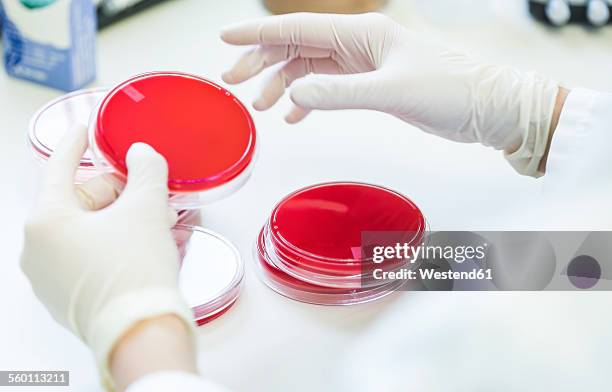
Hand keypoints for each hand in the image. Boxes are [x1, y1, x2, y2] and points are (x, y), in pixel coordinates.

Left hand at [20, 125, 194, 388]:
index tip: (84, 131)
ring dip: (120, 220)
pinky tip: (141, 246)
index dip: (76, 144)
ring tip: (155, 221)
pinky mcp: (64, 298)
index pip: (60, 168)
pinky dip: (111, 246)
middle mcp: (36, 249)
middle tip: (148, 192)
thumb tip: (142, 155)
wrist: (142, 332)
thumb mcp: (146, 208)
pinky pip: (85, 258)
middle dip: (118, 193)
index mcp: (45, 221)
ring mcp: (47, 277)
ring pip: (85, 231)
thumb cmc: (136, 270)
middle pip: (78, 202)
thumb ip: (145, 170)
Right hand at [221, 12, 559, 175]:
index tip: (226, 38)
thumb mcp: (393, 91)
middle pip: (298, 47)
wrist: (488, 109)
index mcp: (364, 33)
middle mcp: (360, 43)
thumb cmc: (453, 91)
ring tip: (263, 106)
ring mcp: (365, 63)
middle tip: (235, 83)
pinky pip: (329, 85)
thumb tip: (295, 93)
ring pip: (310, 67)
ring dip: (283, 83)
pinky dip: (308, 98)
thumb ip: (340, 93)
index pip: (300, 28)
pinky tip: (296, 114)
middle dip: (263, 63)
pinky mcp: (373, 84)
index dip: (259, 34)